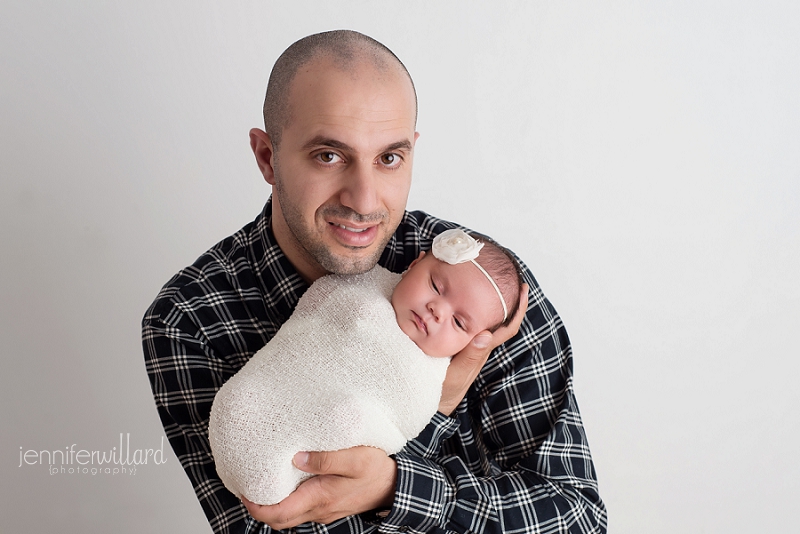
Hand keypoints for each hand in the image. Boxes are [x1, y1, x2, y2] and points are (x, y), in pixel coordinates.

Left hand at [242, 446, 395, 528]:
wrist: (395, 485)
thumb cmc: (377, 470)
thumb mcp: (355, 458)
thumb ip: (326, 459)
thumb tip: (297, 458)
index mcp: (320, 498)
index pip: (279, 513)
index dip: (256, 506)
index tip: (244, 489)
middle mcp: (318, 509)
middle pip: (279, 519)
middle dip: (259, 507)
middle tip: (248, 484)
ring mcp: (323, 510)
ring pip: (289, 516)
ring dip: (273, 504)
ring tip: (263, 480)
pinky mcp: (328, 505)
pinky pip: (301, 509)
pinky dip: (288, 500)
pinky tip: (286, 481)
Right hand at [438, 283, 528, 414]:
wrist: (432, 403)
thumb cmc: (444, 392)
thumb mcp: (456, 375)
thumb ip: (470, 357)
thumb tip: (486, 334)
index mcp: (482, 348)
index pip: (507, 327)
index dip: (518, 309)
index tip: (523, 289)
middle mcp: (479, 343)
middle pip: (498, 316)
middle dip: (504, 295)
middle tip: (505, 273)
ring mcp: (469, 344)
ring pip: (483, 317)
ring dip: (486, 298)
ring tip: (482, 277)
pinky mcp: (457, 343)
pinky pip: (467, 321)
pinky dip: (467, 306)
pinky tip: (458, 296)